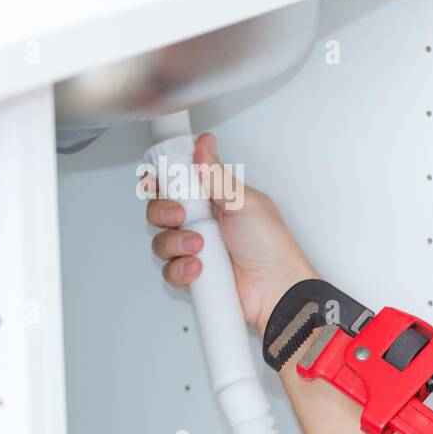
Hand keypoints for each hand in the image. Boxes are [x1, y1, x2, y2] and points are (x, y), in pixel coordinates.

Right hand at [142, 131, 315, 330]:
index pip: (176, 186)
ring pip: (161, 241)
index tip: (154, 182)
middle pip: (160, 211)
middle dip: (163, 211)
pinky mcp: (194, 276)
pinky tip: (198, 268)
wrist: (278, 288)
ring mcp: (197, 251)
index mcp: (215, 201)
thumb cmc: (271, 246)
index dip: (160, 183)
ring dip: (175, 243)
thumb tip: (204, 145)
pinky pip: (169, 270)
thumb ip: (217, 175)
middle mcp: (203, 224)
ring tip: (199, 247)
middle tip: (180, 216)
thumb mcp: (244, 202)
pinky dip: (180, 269)